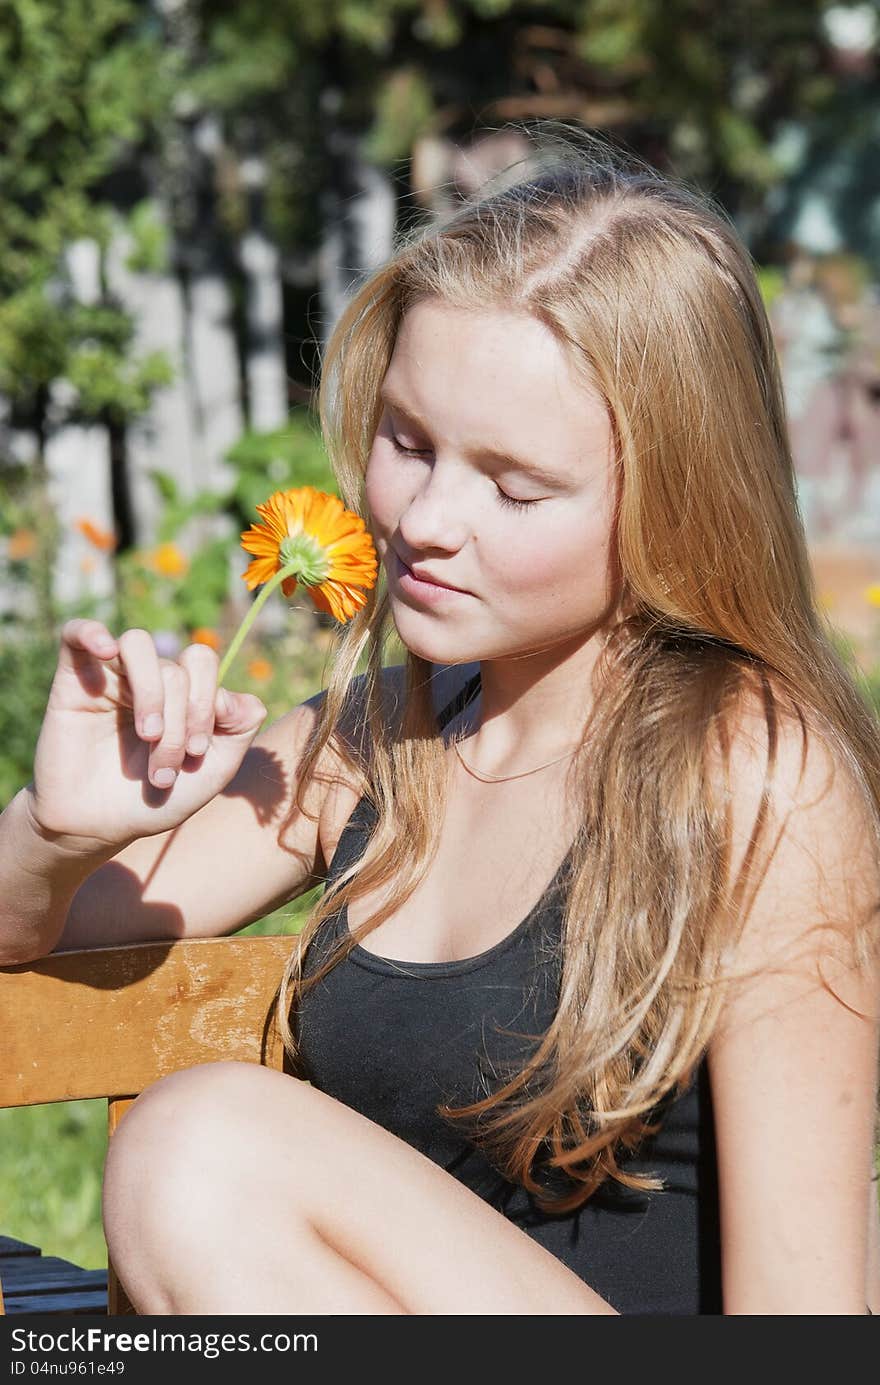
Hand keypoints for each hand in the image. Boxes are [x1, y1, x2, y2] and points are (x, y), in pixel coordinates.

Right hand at [29, 619, 267, 851]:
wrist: (97, 828)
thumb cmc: (154, 800)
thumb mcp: (213, 771)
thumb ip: (239, 729)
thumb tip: (237, 696)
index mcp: (184, 692)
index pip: (204, 666)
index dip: (207, 706)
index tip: (196, 754)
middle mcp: (150, 679)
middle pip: (176, 667)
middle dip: (180, 721)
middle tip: (166, 767)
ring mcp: (112, 676)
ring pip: (139, 646)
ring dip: (151, 696)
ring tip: (147, 736)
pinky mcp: (73, 680)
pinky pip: (77, 633)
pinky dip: (92, 632)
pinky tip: (105, 649)